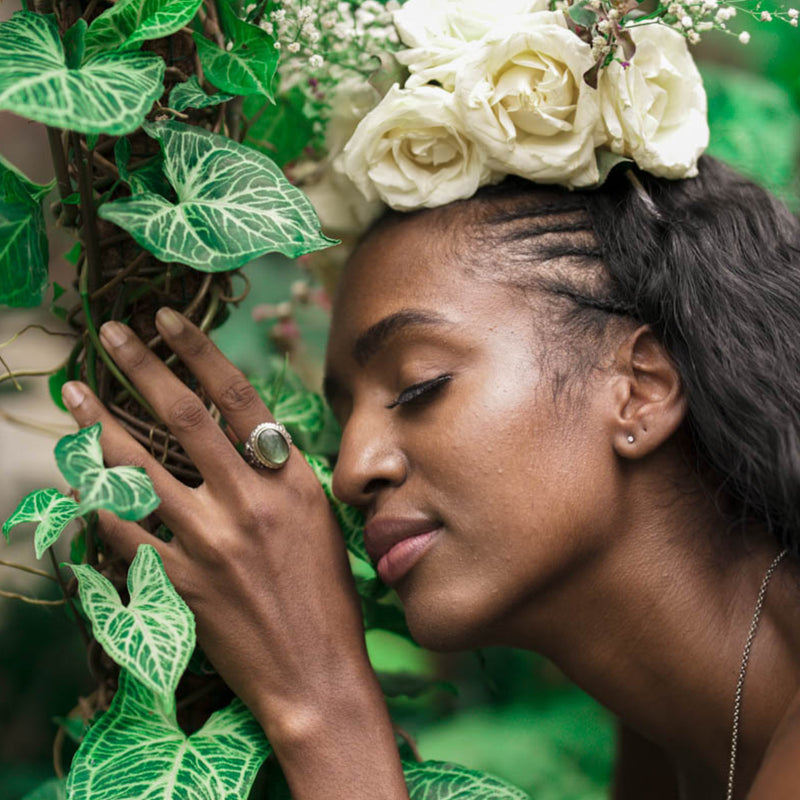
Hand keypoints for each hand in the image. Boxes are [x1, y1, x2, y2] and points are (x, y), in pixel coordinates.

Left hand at [61, 308, 372, 741]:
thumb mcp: (319, 519)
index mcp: (290, 480)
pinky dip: (98, 499)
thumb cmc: (326, 596)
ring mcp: (210, 542)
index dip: (199, 352)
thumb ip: (280, 475)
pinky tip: (78, 474)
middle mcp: (249, 502)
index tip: (168, 320)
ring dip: (99, 424)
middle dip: (141, 367)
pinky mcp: (179, 582)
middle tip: (110, 334)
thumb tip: (242, 436)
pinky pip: (125, 530)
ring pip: (140, 468)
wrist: (316, 673)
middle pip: (184, 419)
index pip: (239, 398)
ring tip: (74, 392)